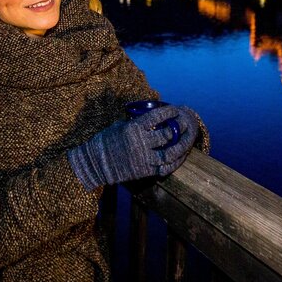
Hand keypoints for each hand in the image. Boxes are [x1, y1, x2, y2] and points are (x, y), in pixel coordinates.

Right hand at [68, 105, 197, 189]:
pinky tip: (179, 158)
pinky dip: (174, 163)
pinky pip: (165, 168)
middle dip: (179, 129)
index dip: (169, 112)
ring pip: (170, 154)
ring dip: (181, 148)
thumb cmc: (104, 142)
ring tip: (186, 142)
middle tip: (184, 125)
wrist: (95, 163)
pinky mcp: (144, 171)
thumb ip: (134, 124)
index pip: (157, 117)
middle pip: (167, 135)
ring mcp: (144, 158)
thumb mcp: (118, 126)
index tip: (175, 110)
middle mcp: (141, 142)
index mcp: (134, 128)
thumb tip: (146, 120)